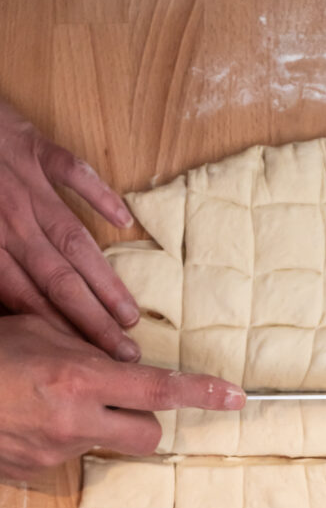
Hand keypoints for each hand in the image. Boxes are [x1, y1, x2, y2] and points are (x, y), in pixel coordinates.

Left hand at [0, 98, 140, 359]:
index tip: (87, 361)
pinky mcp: (34, 147)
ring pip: (74, 240)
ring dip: (105, 279)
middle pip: (60, 281)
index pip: (29, 300)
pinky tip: (125, 221)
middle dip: (94, 321)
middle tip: (124, 352)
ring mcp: (27, 184)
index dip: (61, 333)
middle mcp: (12, 221)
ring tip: (131, 313)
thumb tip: (4, 309)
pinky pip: (74, 173)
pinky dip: (101, 197)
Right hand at [0, 315, 245, 480]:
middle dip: (147, 420)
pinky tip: (31, 416)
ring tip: (54, 400)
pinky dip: (63, 436)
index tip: (235, 397)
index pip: (159, 390)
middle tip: (122, 399)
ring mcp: (55, 452)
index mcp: (78, 378)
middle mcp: (74, 420)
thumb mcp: (36, 329)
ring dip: (98, 425)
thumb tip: (122, 355)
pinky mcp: (36, 472)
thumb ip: (86, 344)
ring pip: (107, 444)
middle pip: (150, 436)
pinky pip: (70, 455)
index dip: (202, 395)